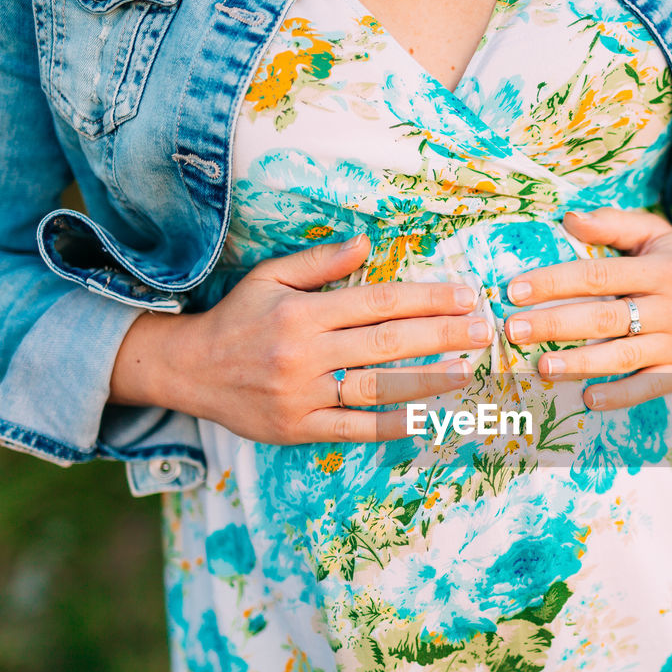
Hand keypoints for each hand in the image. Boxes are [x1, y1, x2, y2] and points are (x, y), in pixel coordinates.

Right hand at [110, 236, 493, 442]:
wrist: (188, 371)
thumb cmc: (238, 319)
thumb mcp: (269, 278)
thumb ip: (319, 263)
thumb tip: (366, 242)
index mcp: (302, 313)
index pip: (377, 302)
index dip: (425, 299)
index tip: (464, 296)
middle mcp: (304, 353)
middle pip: (386, 343)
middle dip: (440, 336)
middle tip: (482, 331)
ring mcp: (302, 395)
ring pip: (376, 387)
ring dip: (427, 380)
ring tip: (467, 372)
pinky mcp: (299, 429)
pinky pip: (354, 428)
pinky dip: (392, 424)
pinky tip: (426, 418)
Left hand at [502, 208, 671, 409]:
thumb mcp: (655, 233)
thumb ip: (612, 225)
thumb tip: (568, 219)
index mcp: (665, 269)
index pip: (600, 277)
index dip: (555, 283)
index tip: (515, 291)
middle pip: (606, 318)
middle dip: (555, 324)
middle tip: (513, 330)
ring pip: (624, 357)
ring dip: (580, 363)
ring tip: (540, 366)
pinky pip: (648, 388)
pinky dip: (619, 396)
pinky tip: (587, 398)